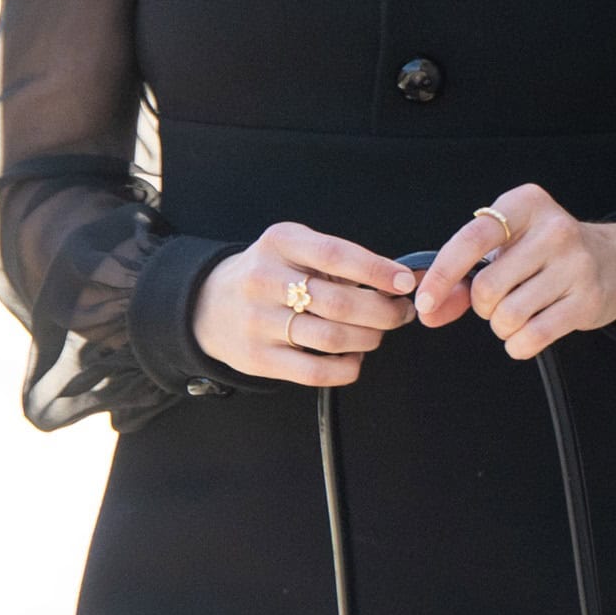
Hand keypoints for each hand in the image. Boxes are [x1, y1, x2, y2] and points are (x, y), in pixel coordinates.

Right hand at [191, 222, 416, 386]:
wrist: (208, 304)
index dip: (377, 270)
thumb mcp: (295, 249)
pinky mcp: (257, 358)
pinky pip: (316, 371)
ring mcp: (258, 321)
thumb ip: (341, 260)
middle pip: (339, 302)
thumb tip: (403, 278)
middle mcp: (265, 279)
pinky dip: (348, 367)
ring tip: (378, 333)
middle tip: (402, 312)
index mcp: (280, 242)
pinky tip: (354, 356)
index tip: (406, 282)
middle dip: (384, 311)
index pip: (335, 255)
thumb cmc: (271, 274)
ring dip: (370, 339)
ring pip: (331, 338)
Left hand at [413, 186, 615, 359]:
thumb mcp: (506, 248)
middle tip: (498, 300)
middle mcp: (554, 229)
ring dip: (502, 327)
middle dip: (482, 306)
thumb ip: (462, 277)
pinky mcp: (588, 300)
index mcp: (525, 204)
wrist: (615, 262)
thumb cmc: (546, 253)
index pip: (472, 239)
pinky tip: (526, 334)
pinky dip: (518, 345)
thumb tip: (429, 312)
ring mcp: (575, 264)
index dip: (442, 274)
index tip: (425, 301)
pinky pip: (533, 337)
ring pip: (508, 316)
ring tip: (516, 314)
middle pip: (487, 288)